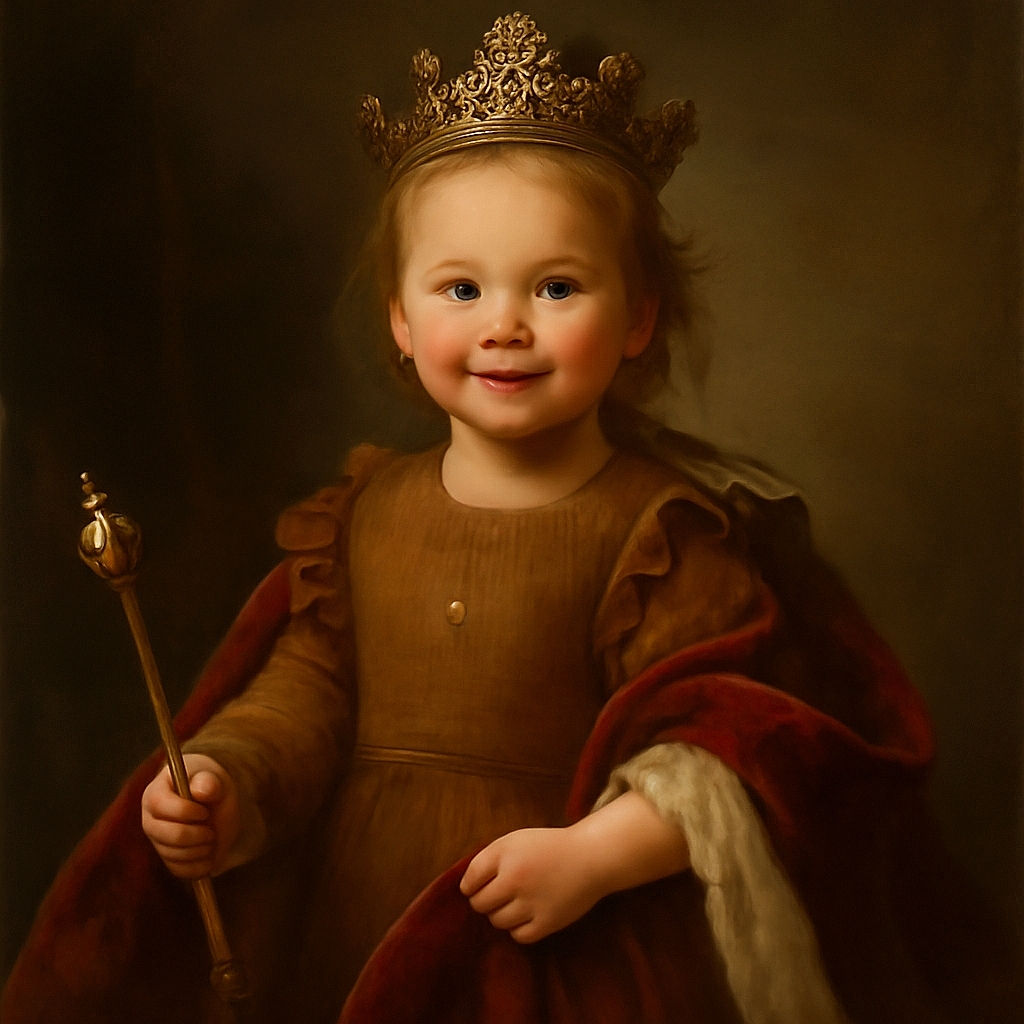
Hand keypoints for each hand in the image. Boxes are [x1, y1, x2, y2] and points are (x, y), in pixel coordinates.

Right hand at [141, 753, 240, 878]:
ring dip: (201, 849)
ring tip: (211, 837)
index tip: (205, 811)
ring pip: (175, 855)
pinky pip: (180, 870)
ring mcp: (158, 842)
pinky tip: (208, 853)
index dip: (184, 810)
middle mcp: (150, 820)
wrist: (219, 809)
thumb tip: (202, 791)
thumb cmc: (212, 788)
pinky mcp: (169, 860)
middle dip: (197, 834)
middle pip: (169, 835)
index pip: (159, 805)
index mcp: (155, 794)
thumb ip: (208, 782)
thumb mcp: (213, 780)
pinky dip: (200, 865)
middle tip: (210, 830)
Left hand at [459, 826, 600, 943]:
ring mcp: (531, 903)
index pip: (470, 880)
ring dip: (501, 914)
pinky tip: (527, 915)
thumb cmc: (549, 847)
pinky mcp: (546, 922)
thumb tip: (467, 885)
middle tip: (497, 895)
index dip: (471, 885)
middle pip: (480, 904)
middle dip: (484, 900)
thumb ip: (490, 858)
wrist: (590, 857)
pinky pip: (518, 935)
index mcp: (505, 853)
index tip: (477, 886)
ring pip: (497, 921)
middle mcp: (515, 878)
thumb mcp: (515, 840)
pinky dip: (518, 928)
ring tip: (515, 903)